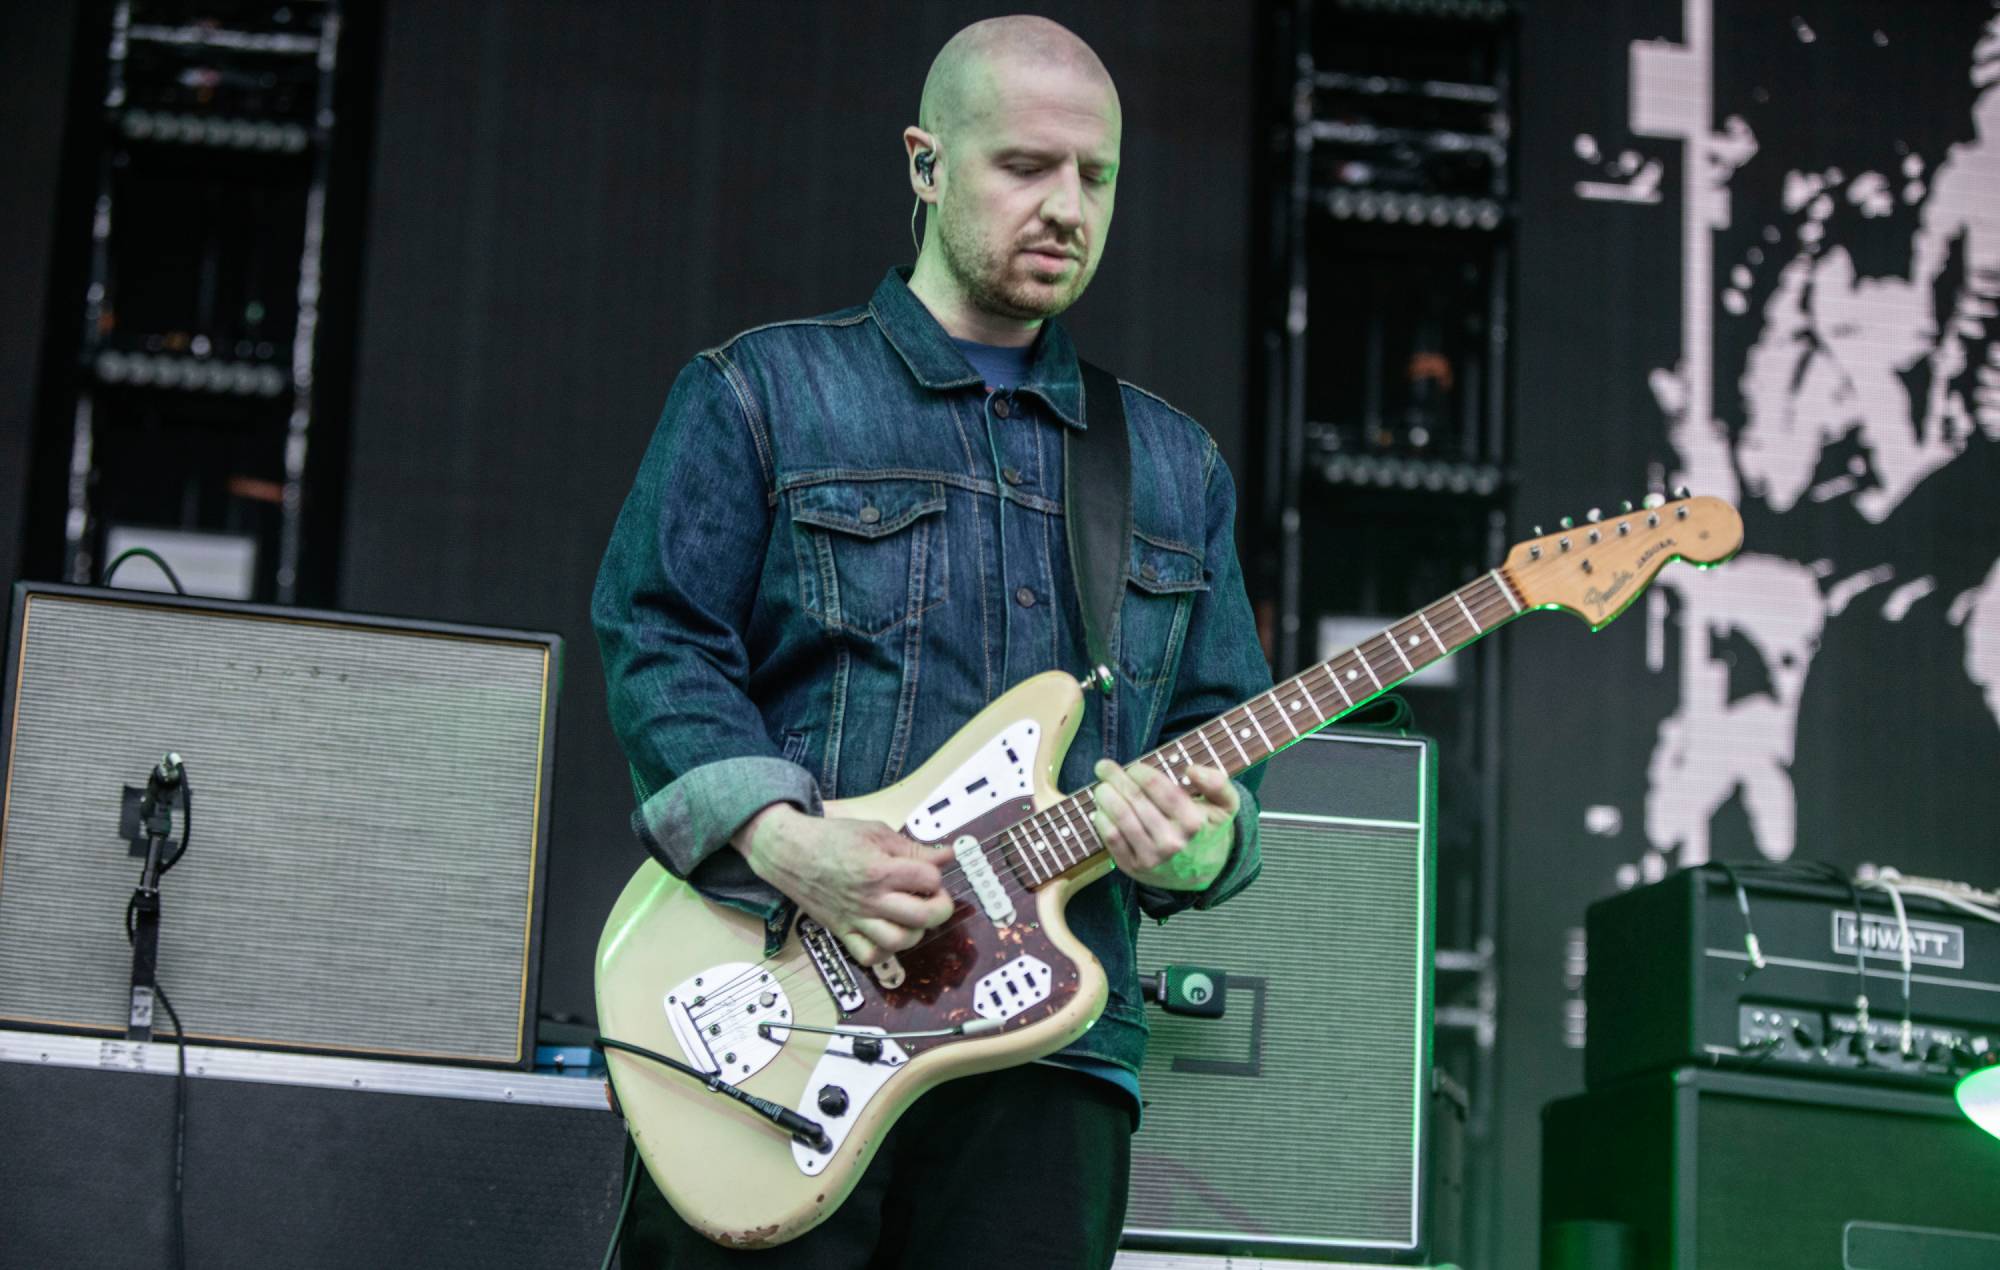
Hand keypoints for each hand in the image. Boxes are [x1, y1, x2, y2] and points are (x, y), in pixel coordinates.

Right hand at [731, 804, 954, 964]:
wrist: (789, 852)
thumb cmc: (831, 839)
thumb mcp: (876, 832)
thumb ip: (912, 848)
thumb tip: (946, 855)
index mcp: (880, 869)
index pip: (929, 879)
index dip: (936, 875)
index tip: (929, 873)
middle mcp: (870, 898)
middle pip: (922, 917)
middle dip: (939, 908)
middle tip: (935, 899)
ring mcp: (856, 918)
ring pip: (899, 942)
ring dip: (915, 931)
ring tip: (913, 917)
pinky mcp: (843, 931)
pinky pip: (868, 956)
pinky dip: (885, 951)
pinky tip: (889, 934)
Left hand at [1089, 758, 1238, 891]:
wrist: (1202, 871)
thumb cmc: (1208, 829)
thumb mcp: (1225, 805)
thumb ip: (1217, 783)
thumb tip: (1192, 770)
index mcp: (1193, 822)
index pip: (1157, 787)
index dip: (1140, 772)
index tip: (1133, 766)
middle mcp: (1172, 841)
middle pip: (1135, 800)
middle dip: (1115, 778)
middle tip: (1104, 767)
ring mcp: (1151, 857)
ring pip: (1120, 819)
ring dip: (1105, 797)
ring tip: (1101, 786)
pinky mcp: (1134, 868)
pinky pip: (1111, 840)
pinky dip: (1101, 820)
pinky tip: (1100, 809)